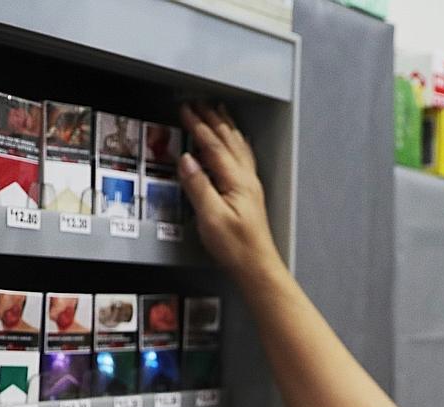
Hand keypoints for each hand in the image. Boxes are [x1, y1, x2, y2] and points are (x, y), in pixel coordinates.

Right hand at [178, 103, 282, 285]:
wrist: (257, 266)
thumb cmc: (236, 247)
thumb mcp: (210, 218)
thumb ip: (198, 186)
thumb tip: (187, 160)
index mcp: (236, 180)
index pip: (213, 144)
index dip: (198, 124)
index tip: (185, 109)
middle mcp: (246, 178)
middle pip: (227, 139)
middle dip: (212, 118)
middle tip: (199, 102)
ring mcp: (250, 185)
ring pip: (237, 145)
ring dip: (225, 126)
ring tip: (218, 111)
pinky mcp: (250, 194)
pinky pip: (243, 157)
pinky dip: (236, 142)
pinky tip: (237, 142)